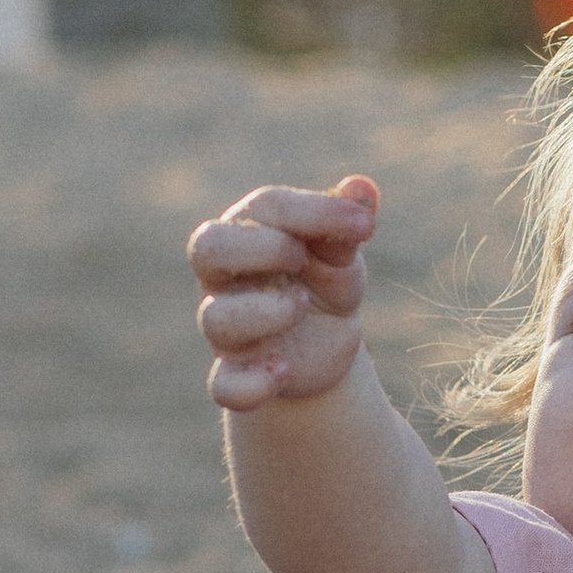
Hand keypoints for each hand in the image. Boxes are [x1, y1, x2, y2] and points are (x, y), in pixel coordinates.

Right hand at [188, 178, 377, 409]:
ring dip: (265, 311)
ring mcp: (227, 328)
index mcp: (248, 233)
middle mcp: (226, 278)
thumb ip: (345, 225)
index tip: (366, 226)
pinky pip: (223, 385)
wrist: (326, 344)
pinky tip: (283, 371)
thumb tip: (363, 187)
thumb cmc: (323, 282)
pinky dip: (249, 384)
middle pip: (207, 248)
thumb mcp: (340, 254)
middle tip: (302, 258)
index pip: (264, 207)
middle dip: (260, 248)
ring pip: (216, 318)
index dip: (314, 212)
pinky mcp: (237, 374)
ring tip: (302, 306)